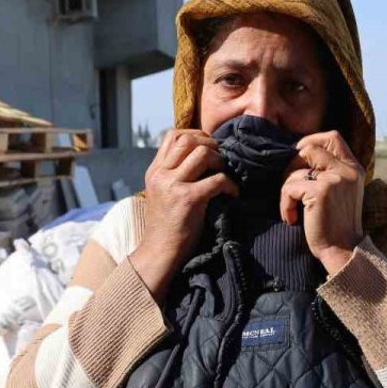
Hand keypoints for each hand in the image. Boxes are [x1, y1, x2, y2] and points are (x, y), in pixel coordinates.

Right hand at [130, 129, 238, 301]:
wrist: (159, 252)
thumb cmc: (165, 226)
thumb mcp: (160, 194)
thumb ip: (172, 175)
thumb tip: (197, 158)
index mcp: (154, 172)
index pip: (172, 135)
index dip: (194, 135)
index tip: (207, 147)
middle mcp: (161, 175)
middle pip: (188, 139)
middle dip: (210, 144)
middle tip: (220, 159)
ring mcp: (174, 186)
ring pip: (202, 153)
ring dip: (220, 161)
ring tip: (224, 174)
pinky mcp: (188, 199)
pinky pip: (217, 180)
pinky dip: (230, 185)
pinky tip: (232, 194)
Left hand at [281, 131, 364, 273]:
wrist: (343, 251)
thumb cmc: (335, 224)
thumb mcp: (339, 192)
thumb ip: (329, 172)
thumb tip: (299, 153)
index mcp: (354, 168)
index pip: (332, 137)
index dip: (310, 142)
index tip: (298, 160)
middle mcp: (348, 170)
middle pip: (311, 146)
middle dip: (292, 163)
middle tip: (289, 186)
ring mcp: (335, 179)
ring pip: (296, 168)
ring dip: (286, 189)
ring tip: (291, 208)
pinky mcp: (321, 192)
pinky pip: (290, 187)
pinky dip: (285, 203)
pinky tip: (291, 218)